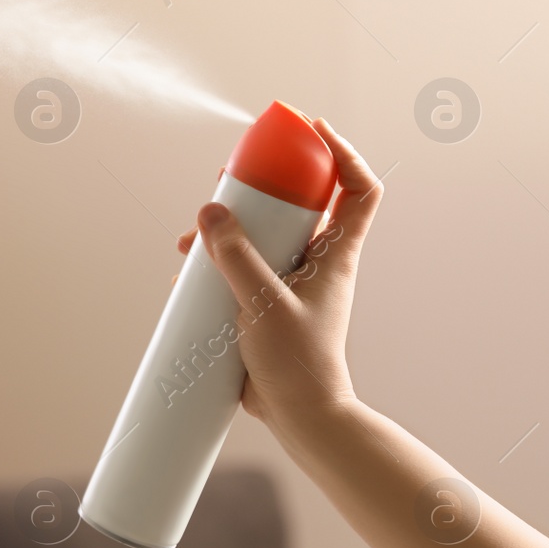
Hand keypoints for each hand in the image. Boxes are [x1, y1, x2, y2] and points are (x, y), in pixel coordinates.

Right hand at [174, 119, 383, 440]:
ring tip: (192, 239)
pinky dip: (216, 266)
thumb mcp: (263, 303)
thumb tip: (210, 212)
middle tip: (229, 177)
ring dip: (229, 230)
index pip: (359, 189)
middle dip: (263, 186)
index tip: (311, 131)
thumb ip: (236, 256)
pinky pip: (243, 270)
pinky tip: (189, 276)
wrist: (300, 416)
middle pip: (299, 204)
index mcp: (336, 254)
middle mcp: (318, 262)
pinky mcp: (267, 304)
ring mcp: (292, 283)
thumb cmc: (299, 364)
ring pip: (264, 237)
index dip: (342, 153)